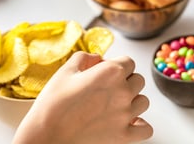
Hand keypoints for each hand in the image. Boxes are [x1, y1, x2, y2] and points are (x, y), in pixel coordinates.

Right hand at [13, 51, 152, 143]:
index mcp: (110, 72)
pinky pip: (146, 129)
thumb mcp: (65, 71)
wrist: (47, 134)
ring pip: (143, 102)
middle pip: (138, 80)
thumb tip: (97, 58)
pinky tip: (125, 121)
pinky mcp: (124, 135)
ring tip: (113, 104)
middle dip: (125, 80)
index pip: (128, 61)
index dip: (115, 64)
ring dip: (131, 100)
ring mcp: (126, 115)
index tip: (104, 70)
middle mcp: (122, 92)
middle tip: (106, 87)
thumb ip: (85, 57)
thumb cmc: (53, 102)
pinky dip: (139, 124)